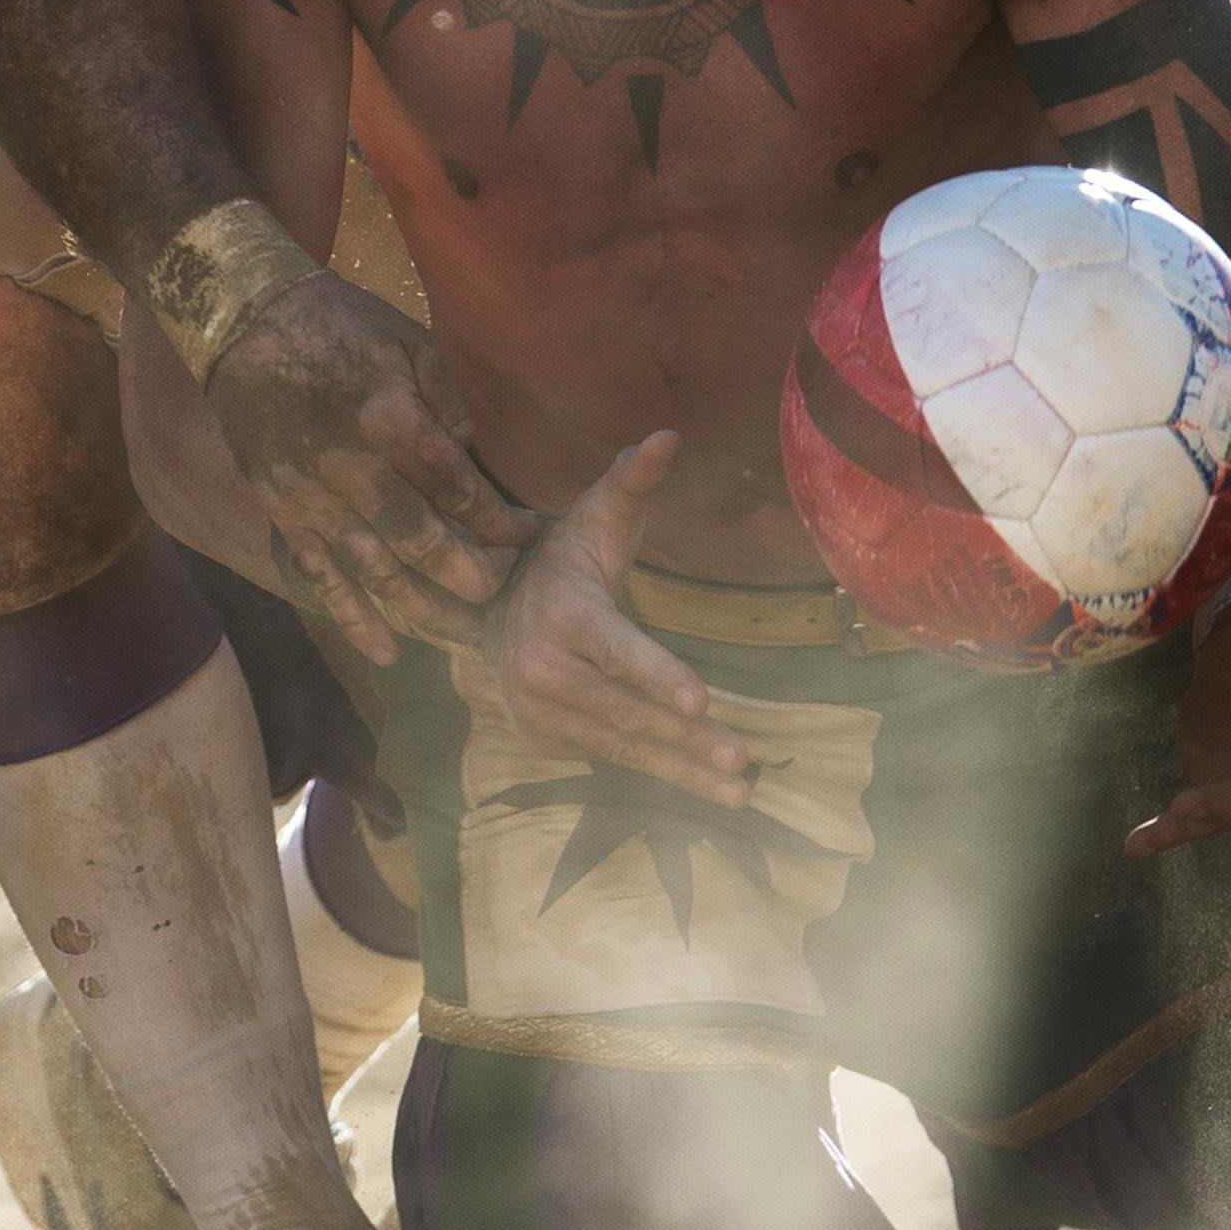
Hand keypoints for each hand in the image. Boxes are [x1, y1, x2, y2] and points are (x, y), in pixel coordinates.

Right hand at [204, 269, 531, 660]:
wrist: (245, 326)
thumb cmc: (339, 325)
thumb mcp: (410, 341)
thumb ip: (449, 404)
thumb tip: (475, 461)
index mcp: (389, 421)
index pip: (458, 491)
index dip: (500, 522)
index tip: (531, 536)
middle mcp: (351, 472)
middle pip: (422, 545)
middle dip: (472, 577)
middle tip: (506, 591)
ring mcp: (313, 500)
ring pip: (376, 574)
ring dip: (426, 611)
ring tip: (468, 635)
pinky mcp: (284, 514)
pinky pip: (321, 577)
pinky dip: (354, 618)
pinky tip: (388, 651)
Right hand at [472, 433, 763, 808]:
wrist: (488, 606)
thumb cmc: (562, 556)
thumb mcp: (594, 515)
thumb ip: (632, 481)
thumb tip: (668, 437)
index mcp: (562, 613)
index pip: (616, 649)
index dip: (657, 676)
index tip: (699, 702)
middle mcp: (542, 669)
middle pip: (626, 711)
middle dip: (686, 739)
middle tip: (741, 759)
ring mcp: (539, 712)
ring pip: (623, 746)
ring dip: (681, 772)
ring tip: (738, 792)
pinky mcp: (544, 740)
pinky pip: (610, 759)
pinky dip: (658, 777)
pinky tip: (703, 790)